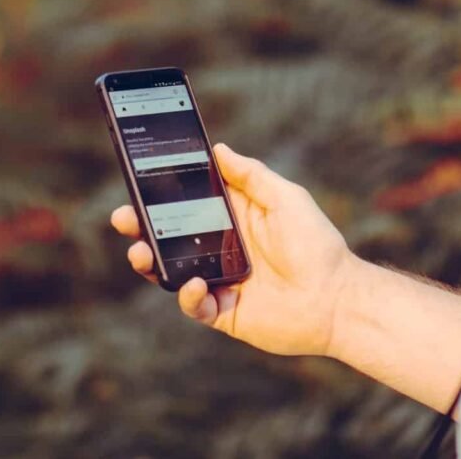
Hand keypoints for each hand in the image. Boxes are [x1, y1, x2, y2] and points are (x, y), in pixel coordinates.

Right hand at [110, 143, 361, 357]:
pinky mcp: (223, 312)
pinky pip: (193, 305)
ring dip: (149, 261)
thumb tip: (218, 148)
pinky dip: (188, 295)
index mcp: (231, 219)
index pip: (185, 203)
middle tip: (123, 217)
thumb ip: (251, 175)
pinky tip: (195, 283)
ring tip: (140, 252)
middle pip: (167, 236)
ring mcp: (219, 281)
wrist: (337, 299)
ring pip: (170, 271)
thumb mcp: (285, 197)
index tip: (137, 180)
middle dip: (140, 227)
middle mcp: (219, 249)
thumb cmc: (316, 244)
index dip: (160, 194)